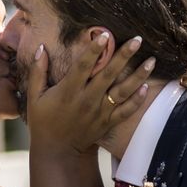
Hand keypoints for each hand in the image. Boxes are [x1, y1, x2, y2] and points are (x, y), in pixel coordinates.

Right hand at [27, 33, 153, 156]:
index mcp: (69, 91)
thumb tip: (41, 47)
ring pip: (123, 91)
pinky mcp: (107, 123)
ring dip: (139, 75)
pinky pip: (126, 111)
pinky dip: (137, 100)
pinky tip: (146, 87)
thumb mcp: (34, 97)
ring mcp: (100, 112)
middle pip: (109, 74)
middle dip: (124, 55)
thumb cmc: (43, 122)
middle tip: (137, 39)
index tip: (105, 34)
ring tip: (152, 61)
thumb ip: (38, 72)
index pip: (83, 65)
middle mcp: (87, 100)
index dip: (94, 49)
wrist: (56, 152)